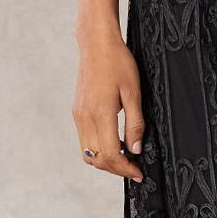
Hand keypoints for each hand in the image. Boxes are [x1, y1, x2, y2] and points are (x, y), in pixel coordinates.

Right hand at [72, 32, 145, 182]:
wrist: (96, 44)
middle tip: (134, 168)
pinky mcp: (77, 112)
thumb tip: (135, 149)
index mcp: (100, 114)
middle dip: (116, 169)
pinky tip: (114, 142)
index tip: (139, 173)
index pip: (110, 155)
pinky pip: (85, 140)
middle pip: (97, 159)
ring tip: (125, 157)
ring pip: (88, 153)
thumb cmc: (118, 63)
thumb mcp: (134, 92)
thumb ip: (135, 123)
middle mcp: (85, 118)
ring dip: (106, 161)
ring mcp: (78, 115)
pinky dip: (98, 148)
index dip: (126, 169)